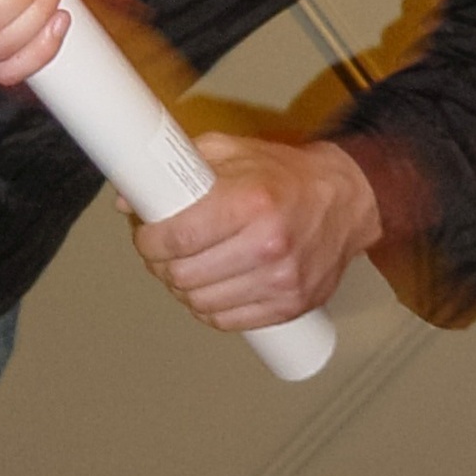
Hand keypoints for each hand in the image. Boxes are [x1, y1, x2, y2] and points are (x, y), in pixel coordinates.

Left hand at [126, 134, 382, 329]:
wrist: (345, 200)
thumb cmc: (285, 174)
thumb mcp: (232, 152)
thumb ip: (179, 167)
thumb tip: (130, 197)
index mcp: (250, 202)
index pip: (180, 236)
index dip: (150, 240)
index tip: (145, 235)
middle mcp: (267, 245)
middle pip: (186, 275)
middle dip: (160, 266)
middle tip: (158, 253)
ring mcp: (281, 281)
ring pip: (203, 304)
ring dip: (181, 290)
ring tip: (180, 270)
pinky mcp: (291, 305)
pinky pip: (230, 323)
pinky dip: (209, 310)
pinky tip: (207, 290)